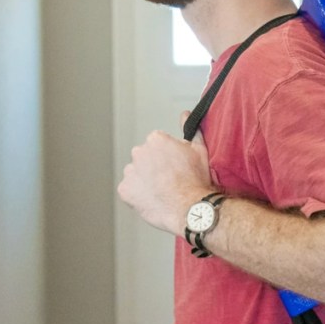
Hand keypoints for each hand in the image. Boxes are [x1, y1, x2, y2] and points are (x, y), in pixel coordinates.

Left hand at [117, 115, 213, 233]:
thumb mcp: (200, 150)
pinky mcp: (125, 190)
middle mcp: (139, 152)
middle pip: (145, 158)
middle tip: (169, 180)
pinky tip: (153, 199)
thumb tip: (185, 115)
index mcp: (156, 140)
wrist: (189, 208)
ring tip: (162, 192)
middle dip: (154, 167)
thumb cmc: (196, 181)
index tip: (175, 167)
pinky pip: (129, 190)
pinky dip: (138, 195)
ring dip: (145, 180)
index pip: (158, 144)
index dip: (168, 156)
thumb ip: (190, 129)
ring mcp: (130, 171)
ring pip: (136, 173)